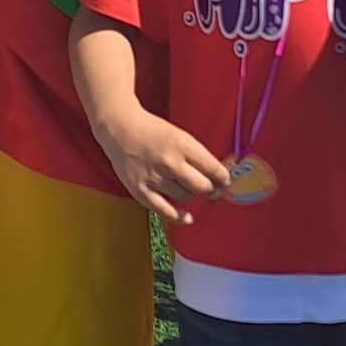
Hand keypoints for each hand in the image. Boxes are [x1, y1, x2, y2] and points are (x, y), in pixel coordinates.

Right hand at [92, 107, 230, 224]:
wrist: (120, 128)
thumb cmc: (152, 131)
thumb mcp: (180, 135)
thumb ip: (198, 155)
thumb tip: (218, 176)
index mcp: (182, 145)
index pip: (213, 169)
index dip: (223, 178)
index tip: (225, 181)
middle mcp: (169, 162)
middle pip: (202, 187)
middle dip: (211, 190)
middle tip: (211, 189)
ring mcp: (154, 178)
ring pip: (185, 198)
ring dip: (190, 195)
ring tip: (185, 186)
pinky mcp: (140, 190)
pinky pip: (164, 211)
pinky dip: (178, 217)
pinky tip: (187, 217)